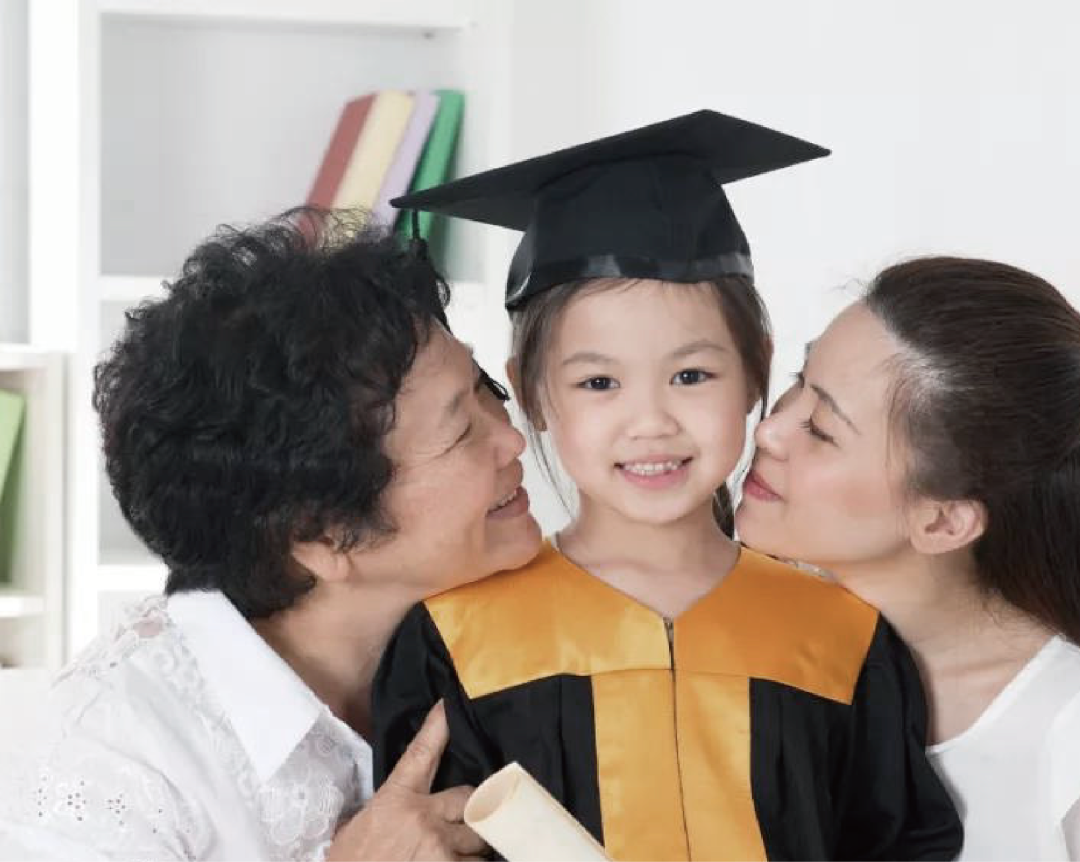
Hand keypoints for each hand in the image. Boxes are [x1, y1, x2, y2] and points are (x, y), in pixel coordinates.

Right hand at [326, 701, 486, 861]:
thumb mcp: (355, 831)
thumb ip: (384, 810)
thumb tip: (397, 805)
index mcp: (396, 800)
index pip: (422, 754)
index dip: (438, 727)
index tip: (448, 706)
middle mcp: (424, 817)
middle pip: (471, 799)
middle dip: (473, 812)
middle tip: (465, 824)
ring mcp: (440, 848)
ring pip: (480, 838)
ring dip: (474, 848)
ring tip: (459, 855)